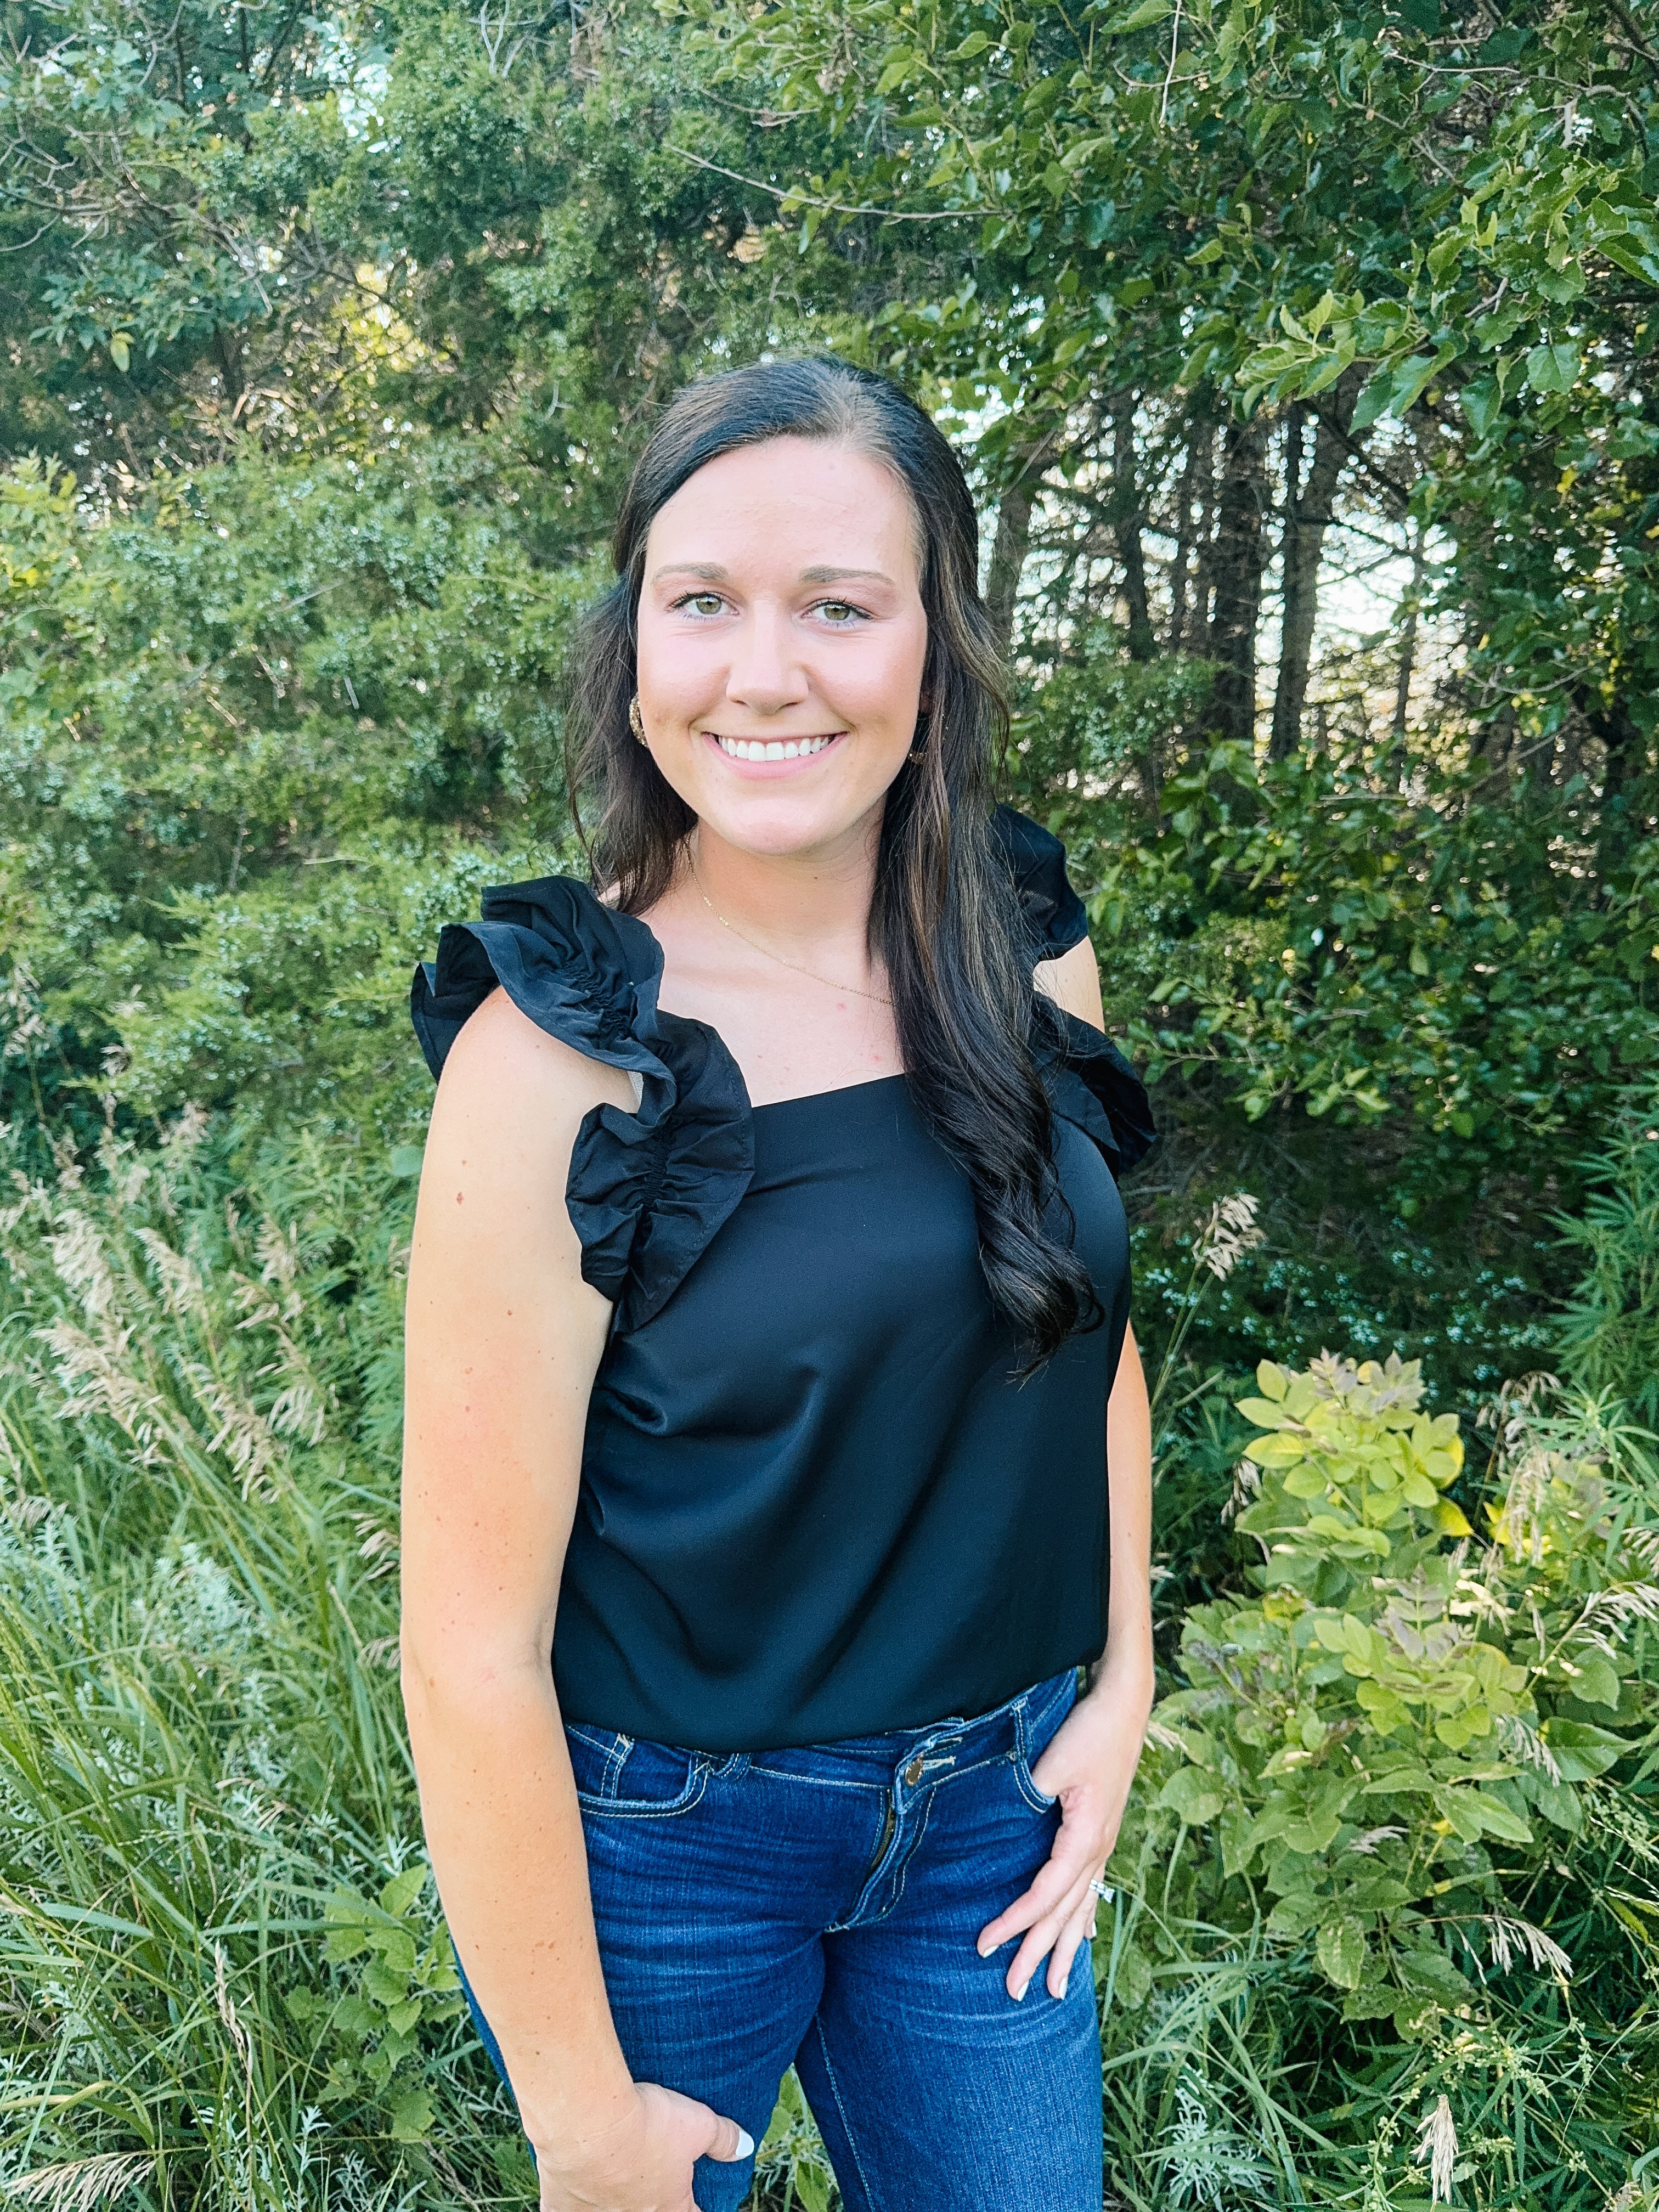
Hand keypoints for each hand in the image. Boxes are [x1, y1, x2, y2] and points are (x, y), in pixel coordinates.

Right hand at [536, 2079, 752, 2211]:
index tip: (697, 2203)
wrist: (591, 2122)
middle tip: (652, 2188)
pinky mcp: (561, 2204)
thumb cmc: (647, 2124)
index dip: (696, 2208)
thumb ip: (723, 2138)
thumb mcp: (698, 2123)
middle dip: (653, 2202)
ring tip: (615, 2182)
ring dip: (612, 2202)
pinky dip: (567, 2204)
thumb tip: (746, 2147)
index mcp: (668, 2204)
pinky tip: (569, 2194)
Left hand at [976, 1655, 1153, 2002]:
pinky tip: (1087, 1934)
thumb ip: (1026, 1798)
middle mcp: (1098, 1849)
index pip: (1044, 1895)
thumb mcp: (1052, 1764)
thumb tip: (997, 1825)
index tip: (984, 1944)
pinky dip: (1085, 1917)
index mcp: (1086, 1838)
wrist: (1124, 1705)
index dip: (1015, 1922)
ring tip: (1058, 1987)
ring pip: (1083, 1908)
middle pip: (1065, 1914)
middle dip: (1039, 1954)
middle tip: (1014, 1992)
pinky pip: (1093, 1888)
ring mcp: (1104, 1842)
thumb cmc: (1088, 1730)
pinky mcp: (1103, 1831)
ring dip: (1067, 1948)